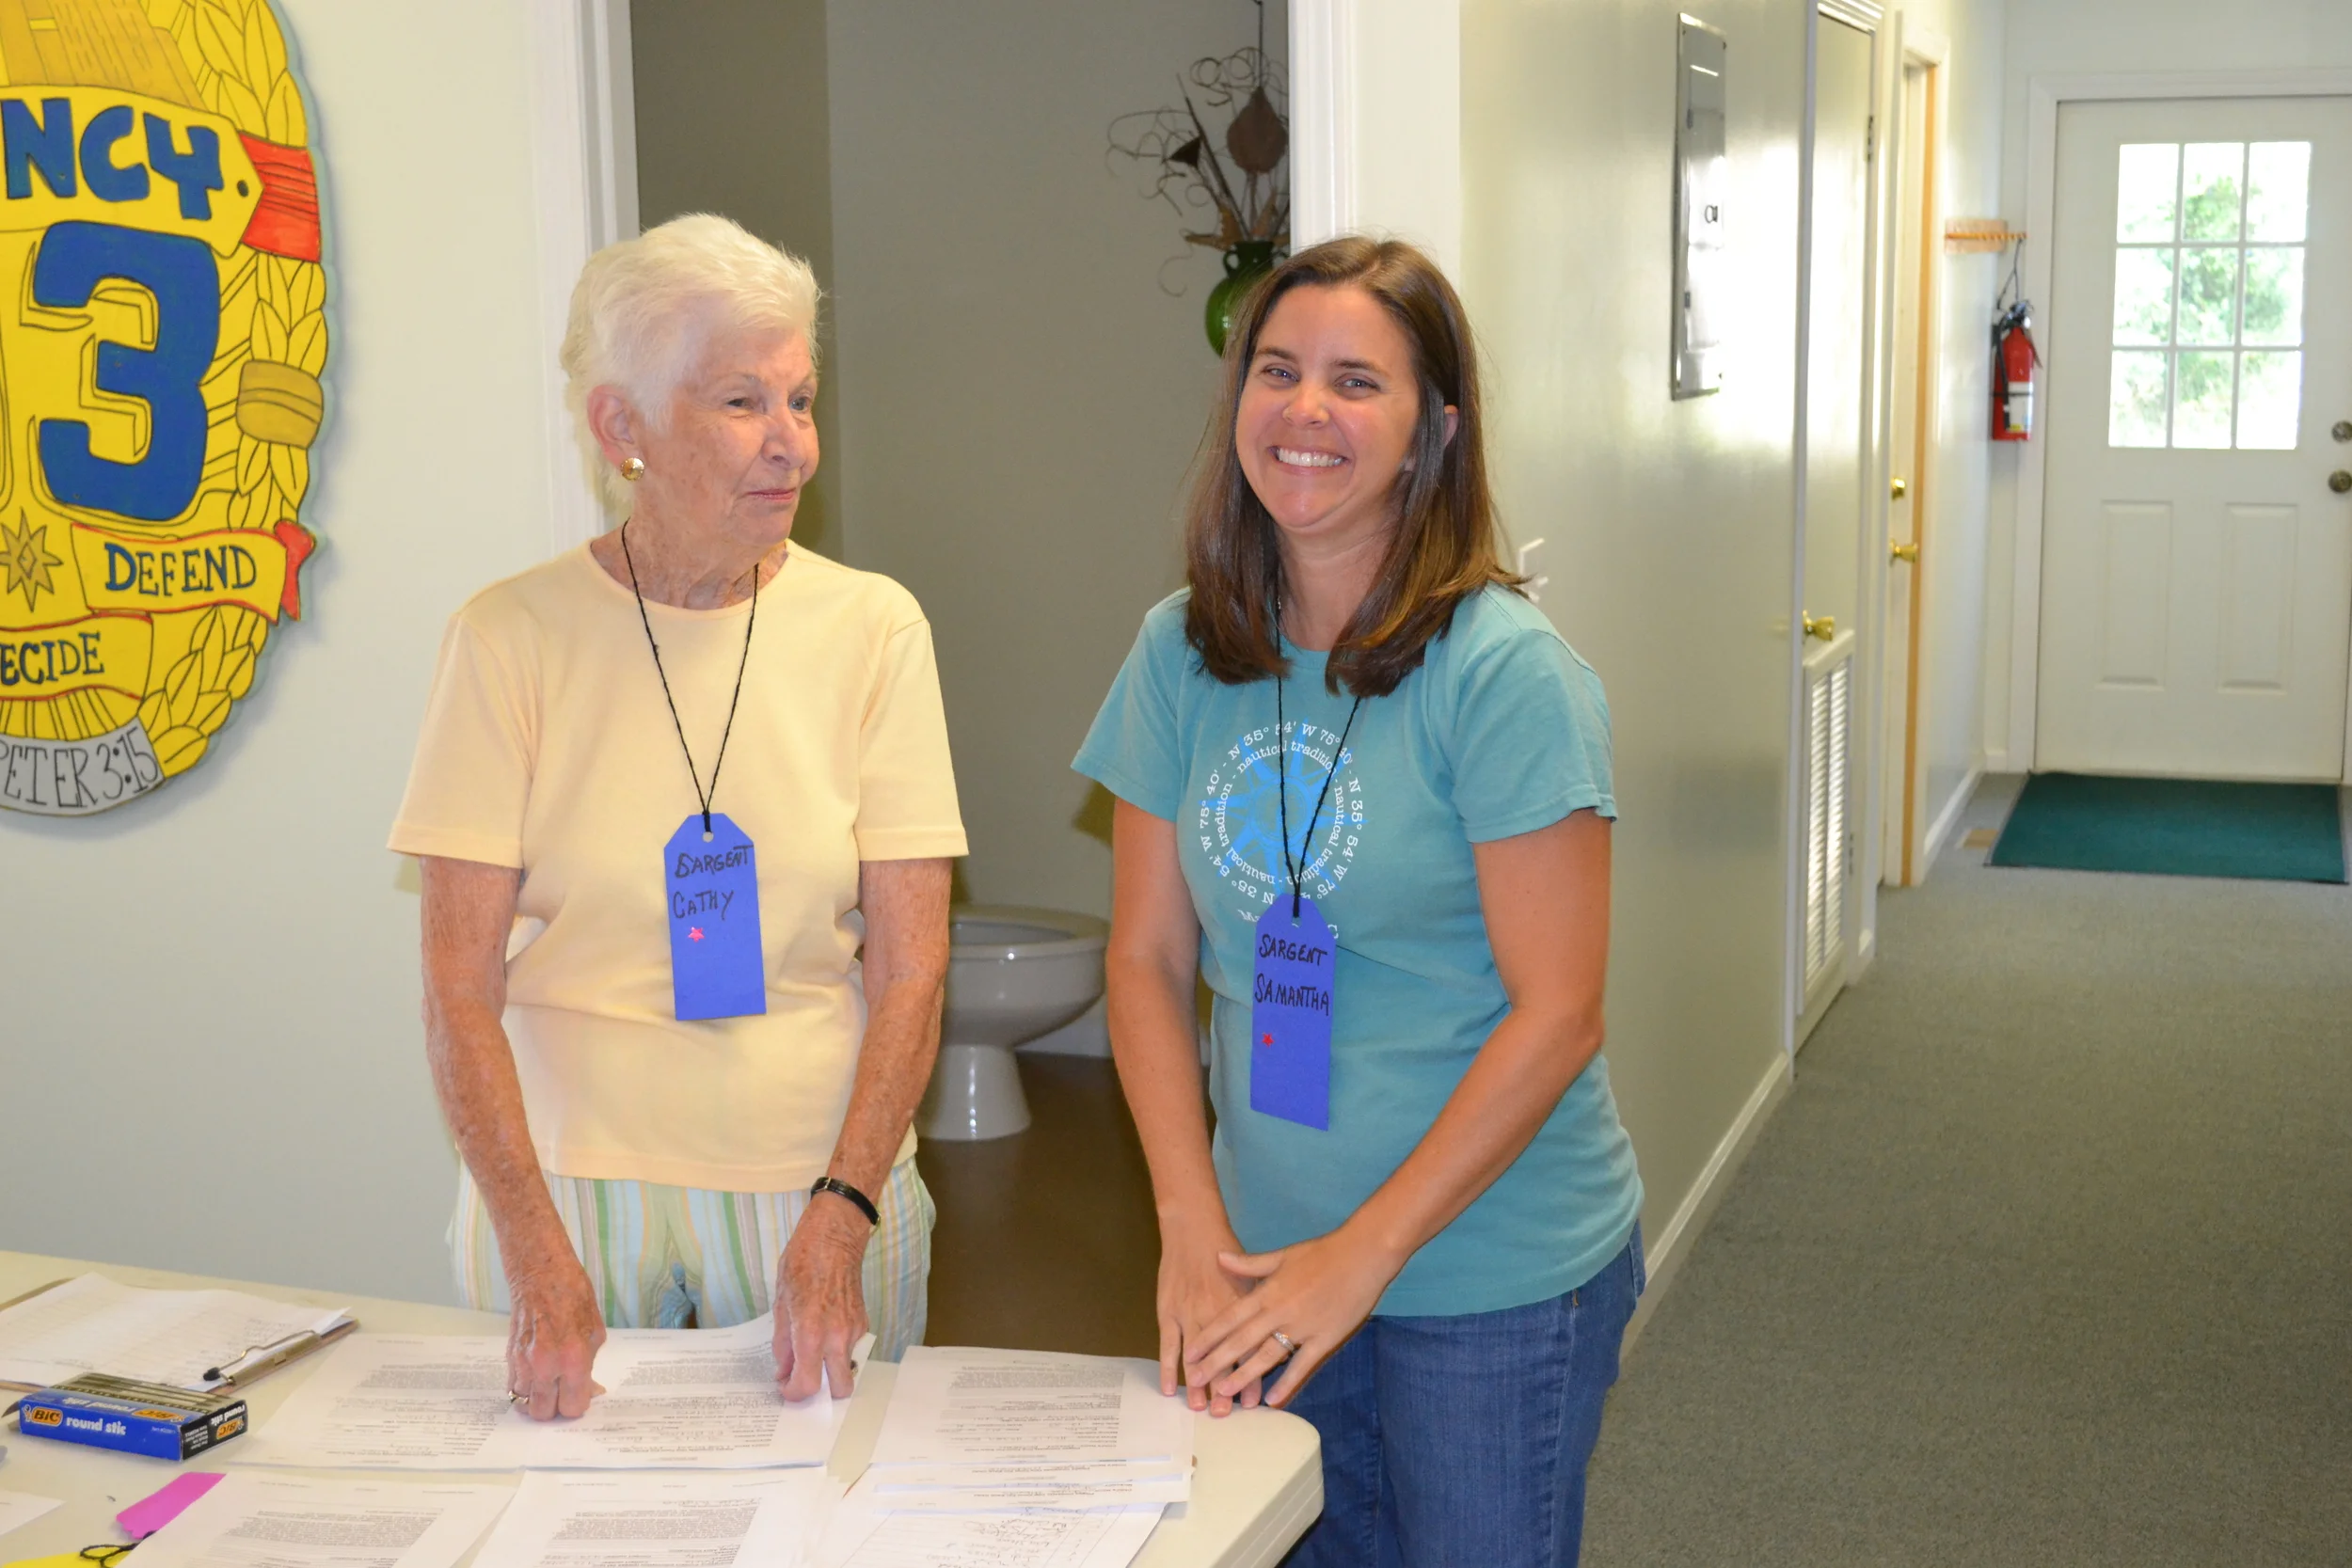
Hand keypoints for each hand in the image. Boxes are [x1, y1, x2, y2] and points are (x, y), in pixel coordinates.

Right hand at [505, 1258, 605, 1419]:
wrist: (541, 1275)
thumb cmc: (573, 1296)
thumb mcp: (595, 1331)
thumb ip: (590, 1365)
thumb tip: (590, 1389)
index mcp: (573, 1358)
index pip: (572, 1407)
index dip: (578, 1404)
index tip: (580, 1395)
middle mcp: (546, 1365)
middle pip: (544, 1413)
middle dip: (556, 1407)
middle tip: (563, 1393)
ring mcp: (524, 1363)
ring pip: (525, 1405)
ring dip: (538, 1400)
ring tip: (549, 1386)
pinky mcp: (509, 1357)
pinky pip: (513, 1388)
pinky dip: (525, 1389)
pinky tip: (536, 1377)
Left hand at [775, 1192, 870, 1400]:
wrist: (834, 1238)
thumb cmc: (802, 1263)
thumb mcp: (781, 1303)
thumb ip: (783, 1343)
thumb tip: (783, 1370)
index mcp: (811, 1333)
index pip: (807, 1384)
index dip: (793, 1393)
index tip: (785, 1387)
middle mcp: (837, 1337)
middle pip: (840, 1389)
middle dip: (822, 1392)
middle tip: (804, 1377)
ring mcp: (854, 1330)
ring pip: (846, 1367)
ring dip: (830, 1367)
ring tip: (813, 1346)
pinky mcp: (863, 1322)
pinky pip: (850, 1347)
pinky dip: (837, 1348)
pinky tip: (826, 1326)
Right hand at [1156, 1215, 1260, 1417]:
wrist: (1194, 1229)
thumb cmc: (1227, 1249)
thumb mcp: (1254, 1273)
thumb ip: (1265, 1303)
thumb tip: (1280, 1328)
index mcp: (1241, 1308)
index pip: (1249, 1349)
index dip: (1251, 1375)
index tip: (1255, 1401)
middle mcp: (1216, 1315)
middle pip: (1222, 1358)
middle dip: (1224, 1387)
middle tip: (1226, 1414)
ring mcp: (1190, 1315)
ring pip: (1195, 1356)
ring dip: (1197, 1384)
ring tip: (1200, 1409)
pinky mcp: (1168, 1312)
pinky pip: (1168, 1345)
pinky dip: (1168, 1368)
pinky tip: (1169, 1390)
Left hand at [1188, 1223, 1403, 1409]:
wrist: (1362, 1255)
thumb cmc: (1322, 1253)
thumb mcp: (1282, 1255)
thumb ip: (1249, 1263)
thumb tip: (1219, 1257)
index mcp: (1268, 1292)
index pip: (1231, 1317)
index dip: (1209, 1336)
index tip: (1189, 1352)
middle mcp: (1280, 1311)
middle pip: (1242, 1340)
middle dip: (1217, 1361)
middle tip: (1195, 1380)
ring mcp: (1303, 1327)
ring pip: (1267, 1355)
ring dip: (1245, 1375)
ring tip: (1224, 1392)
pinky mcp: (1325, 1339)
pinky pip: (1303, 1365)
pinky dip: (1288, 1383)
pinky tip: (1272, 1400)